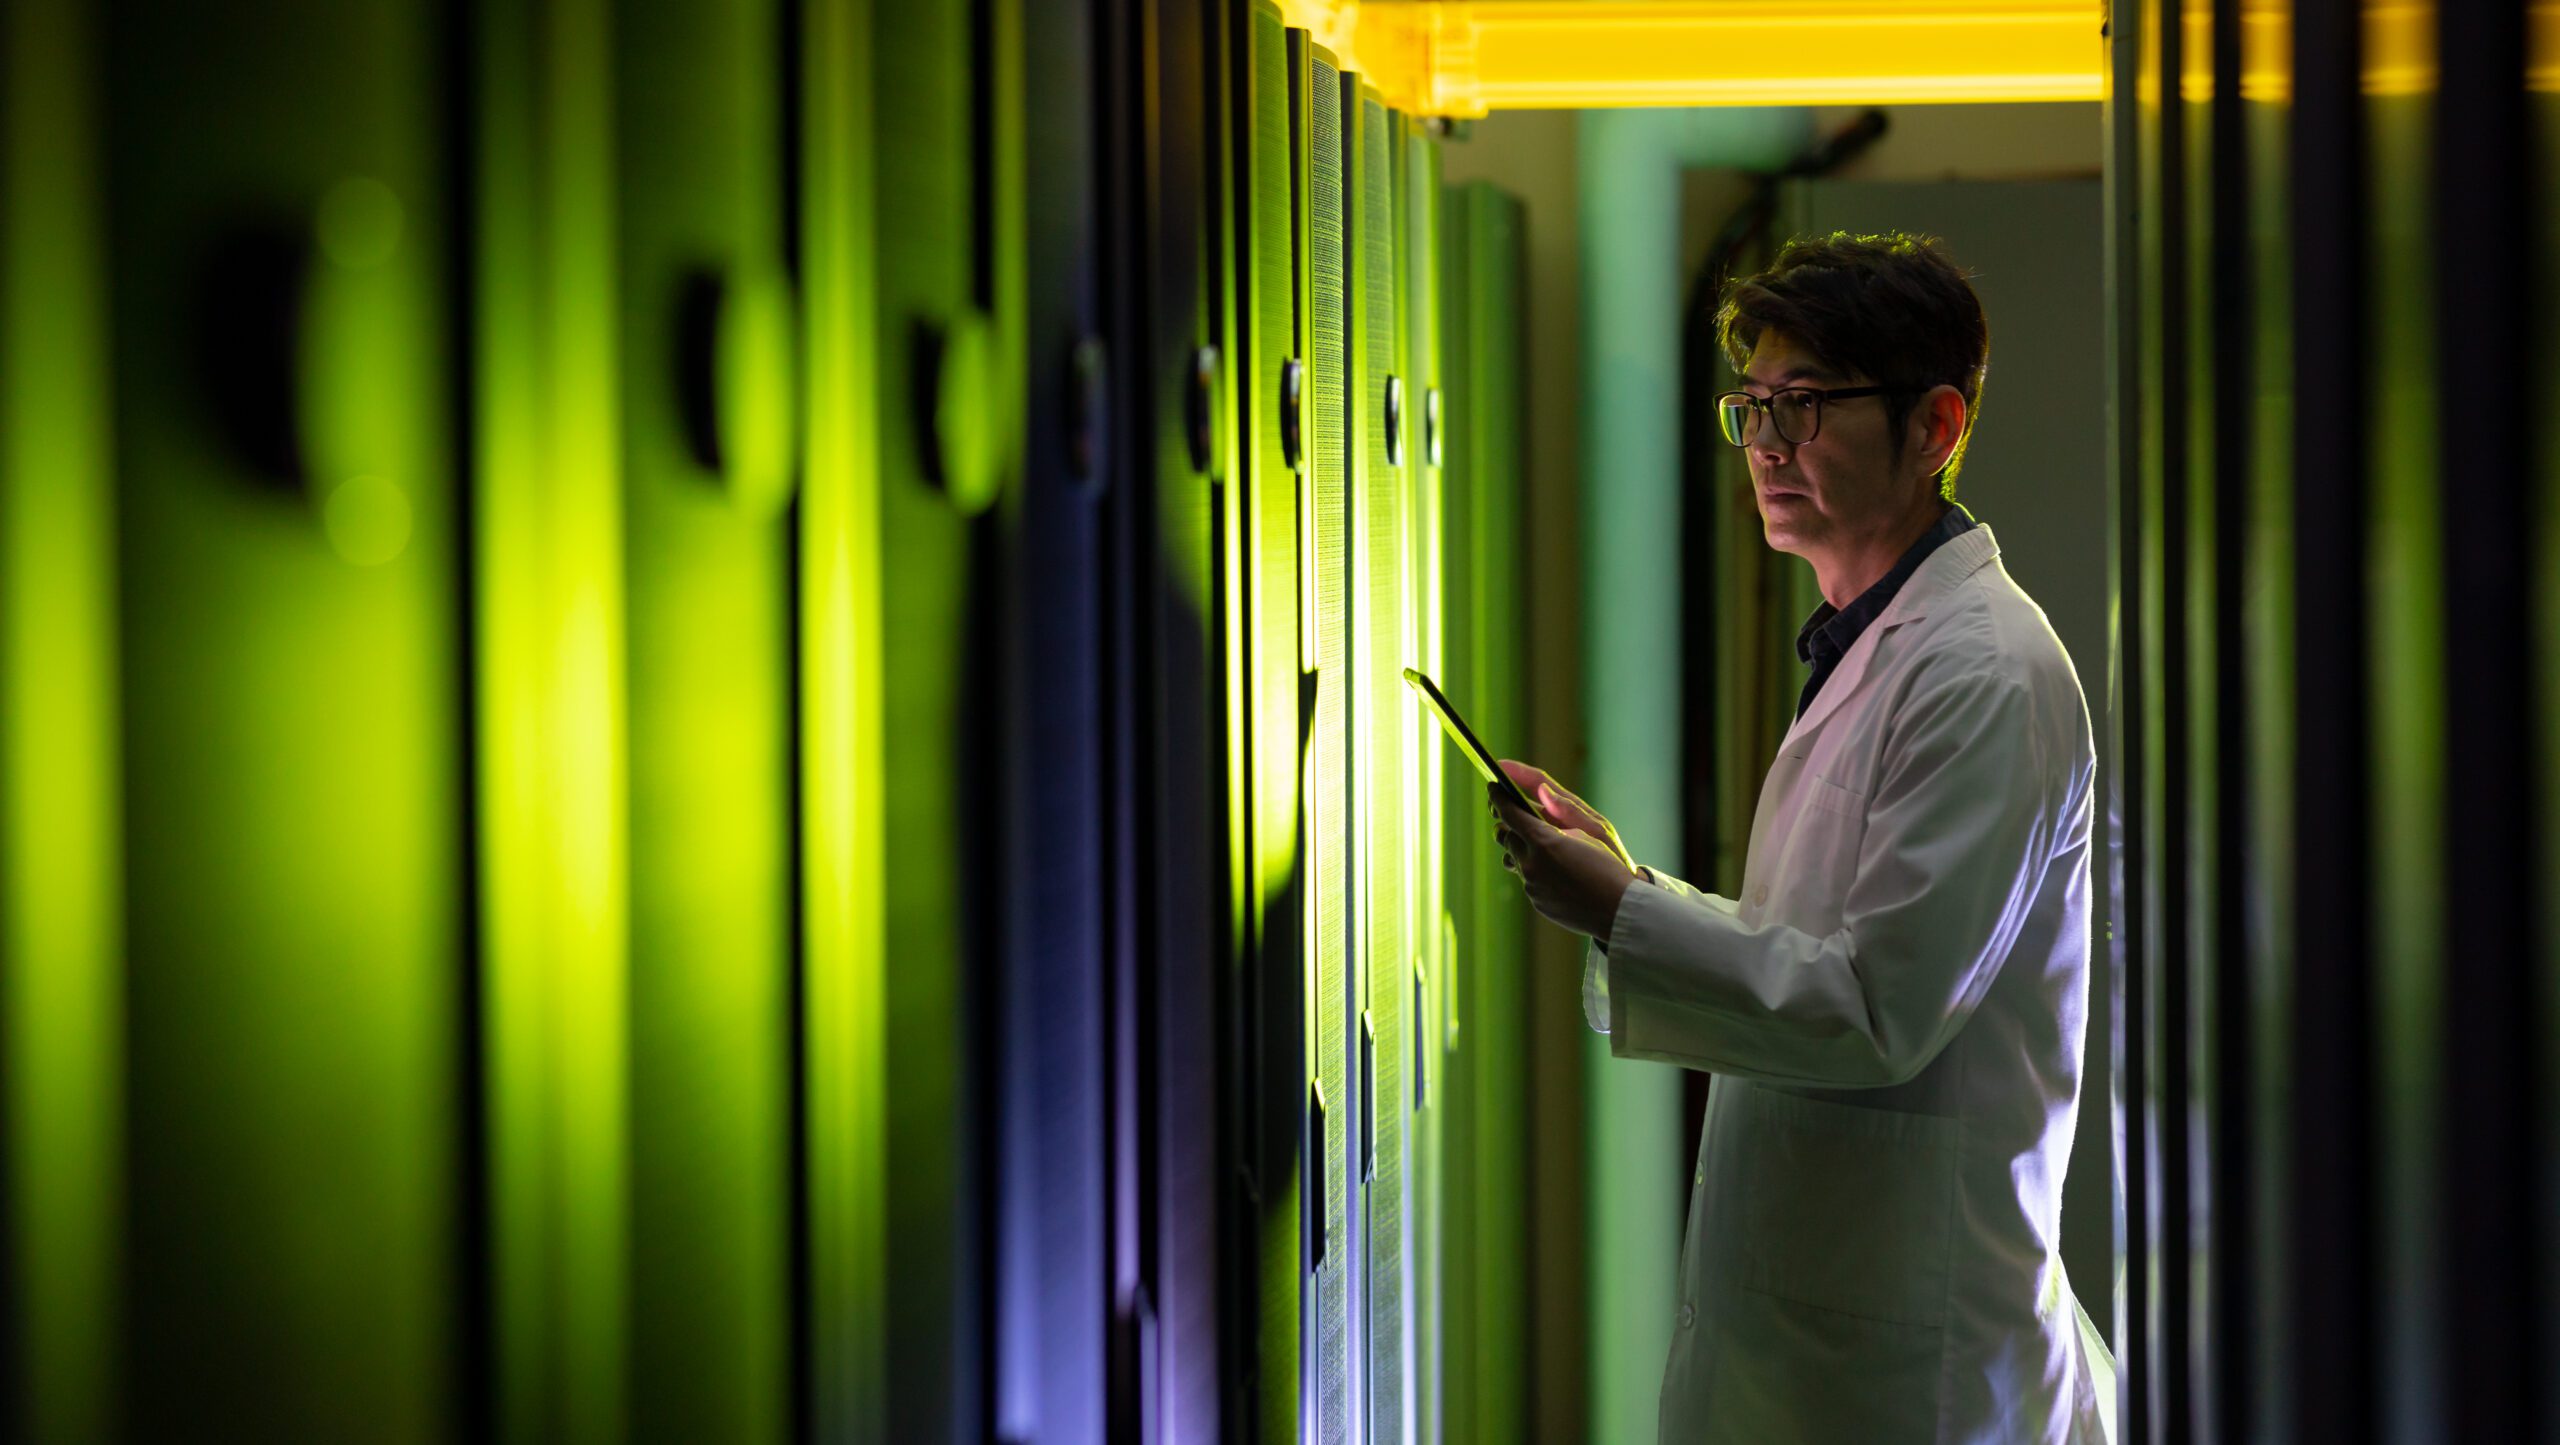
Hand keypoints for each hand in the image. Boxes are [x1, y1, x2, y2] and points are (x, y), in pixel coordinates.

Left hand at [1488, 776, 1636, 943]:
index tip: (1494, 787)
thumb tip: (1541, 797)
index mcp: (1543, 841)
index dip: (1499, 798)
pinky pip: (1527, 880)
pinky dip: (1535, 871)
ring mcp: (1531, 884)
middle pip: (1504, 837)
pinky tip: (1554, 872)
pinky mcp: (1536, 900)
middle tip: (1515, 818)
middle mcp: (1531, 863)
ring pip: (1512, 859)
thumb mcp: (1588, 833)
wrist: (1617, 910)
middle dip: (1508, 825)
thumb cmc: (1608, 867)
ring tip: (1537, 847)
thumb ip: (1559, 815)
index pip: (1510, 813)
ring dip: (1519, 850)